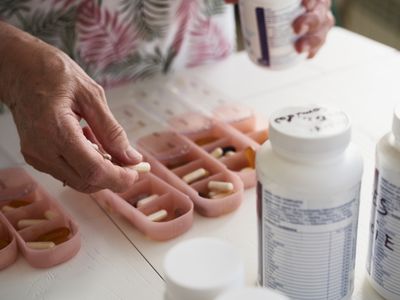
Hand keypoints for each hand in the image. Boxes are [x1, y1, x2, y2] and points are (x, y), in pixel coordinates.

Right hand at [0, 23, 141, 192]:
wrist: (19, 70)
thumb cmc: (53, 74)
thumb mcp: (92, 95)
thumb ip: (112, 130)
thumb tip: (131, 157)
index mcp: (56, 131)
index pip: (93, 170)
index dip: (118, 177)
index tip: (136, 172)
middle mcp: (42, 150)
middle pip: (86, 181)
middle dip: (113, 177)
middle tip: (129, 160)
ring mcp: (36, 156)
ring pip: (77, 180)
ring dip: (99, 170)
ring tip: (101, 141)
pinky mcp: (35, 157)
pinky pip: (67, 172)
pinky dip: (85, 165)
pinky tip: (87, 142)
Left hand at [225, 0, 333, 57]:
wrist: (274, 7)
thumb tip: (228, 1)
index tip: (304, 3)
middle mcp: (317, 4)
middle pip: (321, 12)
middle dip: (312, 21)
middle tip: (296, 28)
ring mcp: (317, 20)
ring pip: (322, 29)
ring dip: (313, 40)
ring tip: (299, 48)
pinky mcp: (313, 35)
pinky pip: (318, 43)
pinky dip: (313, 50)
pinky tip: (306, 56)